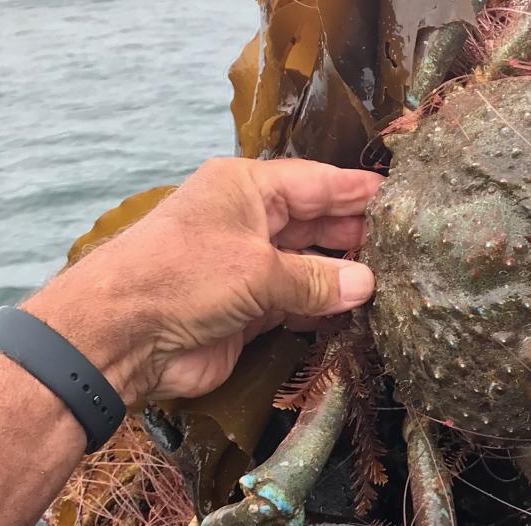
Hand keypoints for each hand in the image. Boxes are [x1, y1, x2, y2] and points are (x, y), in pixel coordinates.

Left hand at [22, 158, 382, 403]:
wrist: (121, 338)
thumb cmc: (183, 277)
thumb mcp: (258, 270)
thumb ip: (317, 279)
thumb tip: (367, 284)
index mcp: (246, 189)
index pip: (316, 183)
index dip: (358, 192)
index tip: (402, 198)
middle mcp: (250, 222)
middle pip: (317, 222)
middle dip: (358, 235)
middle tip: (409, 246)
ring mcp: (250, 267)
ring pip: (312, 266)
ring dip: (346, 276)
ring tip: (398, 281)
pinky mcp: (251, 310)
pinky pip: (301, 304)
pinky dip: (327, 309)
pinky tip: (363, 313)